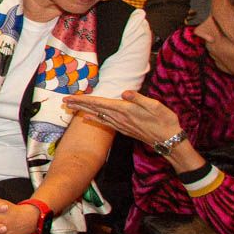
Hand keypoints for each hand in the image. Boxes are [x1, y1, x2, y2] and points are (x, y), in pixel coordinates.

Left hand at [63, 90, 184, 146]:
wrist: (169, 140)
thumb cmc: (164, 121)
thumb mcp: (156, 106)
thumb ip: (139, 99)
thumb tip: (124, 93)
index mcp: (125, 110)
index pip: (100, 103)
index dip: (84, 100)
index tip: (70, 98)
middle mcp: (120, 118)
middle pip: (95, 109)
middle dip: (79, 105)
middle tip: (64, 101)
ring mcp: (121, 125)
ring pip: (97, 115)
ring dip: (84, 110)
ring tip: (71, 107)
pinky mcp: (124, 129)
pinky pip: (104, 122)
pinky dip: (94, 118)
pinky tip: (88, 117)